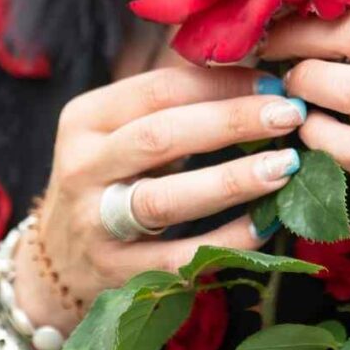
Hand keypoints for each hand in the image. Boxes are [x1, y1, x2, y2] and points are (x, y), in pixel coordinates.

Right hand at [12, 66, 305, 332]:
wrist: (58, 262)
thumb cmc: (109, 180)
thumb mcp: (119, 133)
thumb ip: (173, 105)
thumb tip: (257, 76)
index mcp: (86, 119)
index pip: (159, 89)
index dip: (221, 83)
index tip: (274, 84)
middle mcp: (83, 167)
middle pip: (162, 136)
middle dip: (233, 122)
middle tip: (290, 115)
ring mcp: (94, 222)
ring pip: (165, 199)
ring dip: (231, 180)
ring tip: (286, 166)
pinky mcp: (114, 272)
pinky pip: (178, 257)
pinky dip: (225, 241)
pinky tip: (264, 223)